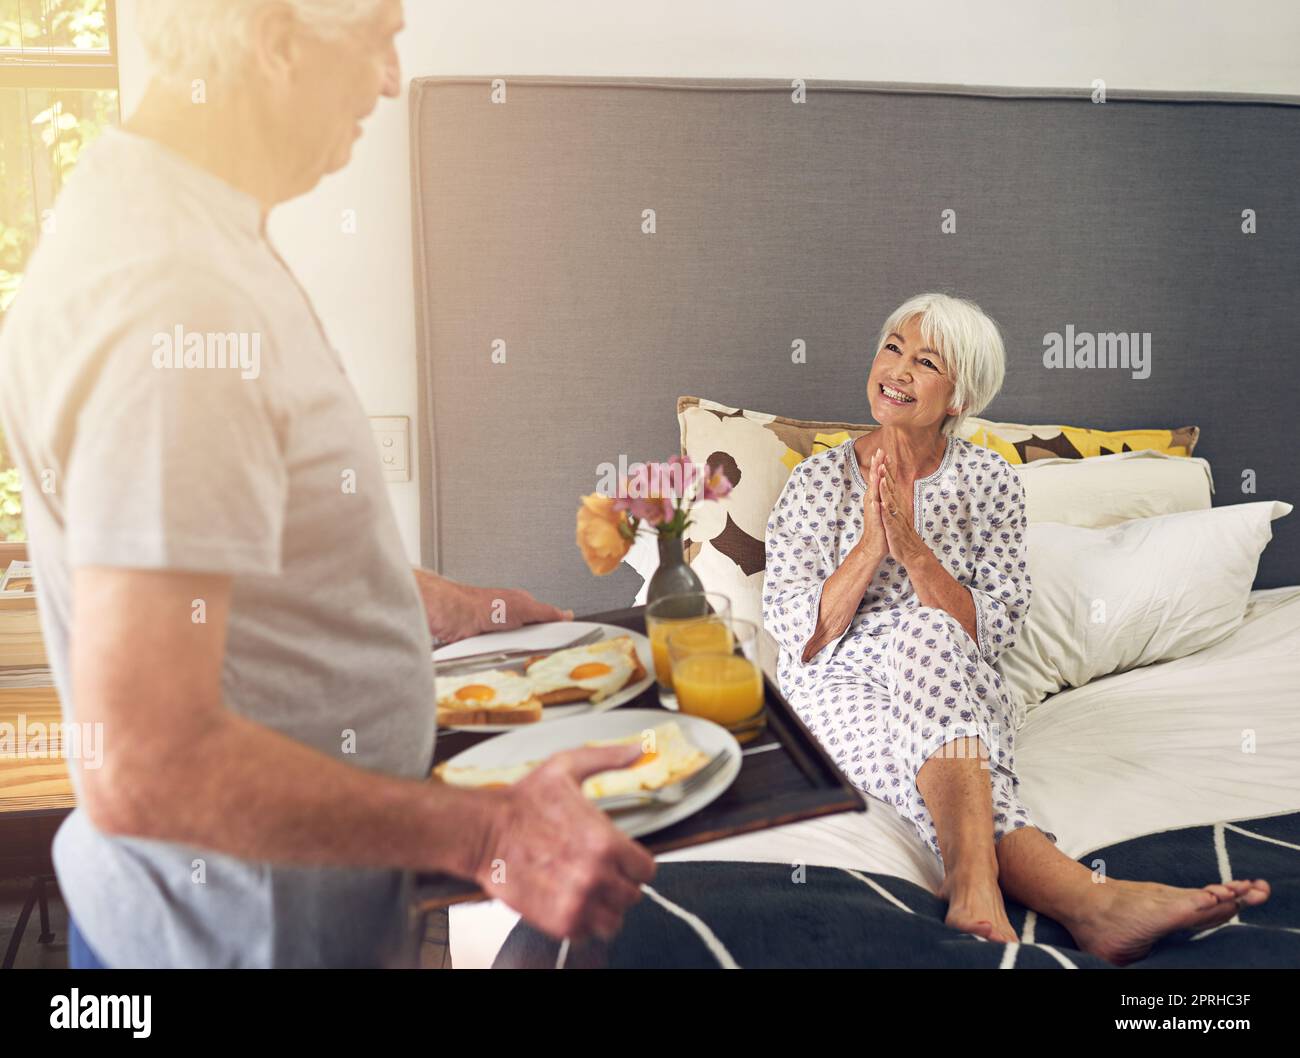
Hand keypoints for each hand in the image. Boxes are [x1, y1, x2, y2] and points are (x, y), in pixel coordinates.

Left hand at [415, 569, 572, 642]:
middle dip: (533, 645)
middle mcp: (509, 618)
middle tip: (537, 651)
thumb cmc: (484, 605)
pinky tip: (497, 655)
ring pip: (513, 649)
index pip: (544, 620)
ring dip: (514, 652)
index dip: (552, 632)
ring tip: (513, 651)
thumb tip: (566, 615)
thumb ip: (546, 612)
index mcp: (521, 605)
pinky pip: (496, 655)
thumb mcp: (524, 607)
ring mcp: (496, 632)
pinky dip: (498, 657)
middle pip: (529, 638)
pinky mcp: (483, 645)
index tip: (562, 642)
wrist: (454, 615)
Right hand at [473, 744, 656, 941]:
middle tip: (598, 873)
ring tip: (585, 891)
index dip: (635, 864)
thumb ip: (608, 759)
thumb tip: (639, 749)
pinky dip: (583, 923)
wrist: (482, 831)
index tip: (621, 860)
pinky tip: (570, 902)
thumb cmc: (522, 801)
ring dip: (603, 907)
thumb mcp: (567, 768)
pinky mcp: (558, 921)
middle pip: (632, 895)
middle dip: (619, 884)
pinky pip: (588, 934)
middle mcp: (597, 875)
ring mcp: (578, 902)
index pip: (647, 870)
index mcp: (605, 841)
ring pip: (614, 920)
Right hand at [855, 447, 888, 562]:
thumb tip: (885, 485)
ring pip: (873, 490)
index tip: (883, 451)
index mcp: (875, 496)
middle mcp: (872, 500)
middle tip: (879, 451)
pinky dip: (876, 501)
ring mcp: (872, 509)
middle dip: (876, 465)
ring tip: (877, 467)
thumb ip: (882, 496)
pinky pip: (875, 508)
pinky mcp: (875, 519)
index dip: (880, 464)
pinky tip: (876, 495)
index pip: (878, 477)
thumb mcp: (882, 508)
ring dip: (875, 479)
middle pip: (874, 479)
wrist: (874, 546)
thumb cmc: (879, 527)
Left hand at [876, 454, 926, 565]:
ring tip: (882, 476)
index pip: (893, 484)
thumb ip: (896, 501)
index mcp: (897, 504)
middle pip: (893, 488)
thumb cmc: (902, 534)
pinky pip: (889, 519)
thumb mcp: (898, 514)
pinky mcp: (894, 529)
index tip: (885, 455)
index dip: (889, 470)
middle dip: (888, 473)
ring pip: (891, 501)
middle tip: (884, 457)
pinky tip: (882, 504)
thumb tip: (893, 489)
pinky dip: (886, 511)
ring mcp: (896, 518)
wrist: (911, 553)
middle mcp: (898, 508)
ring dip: (887, 489)